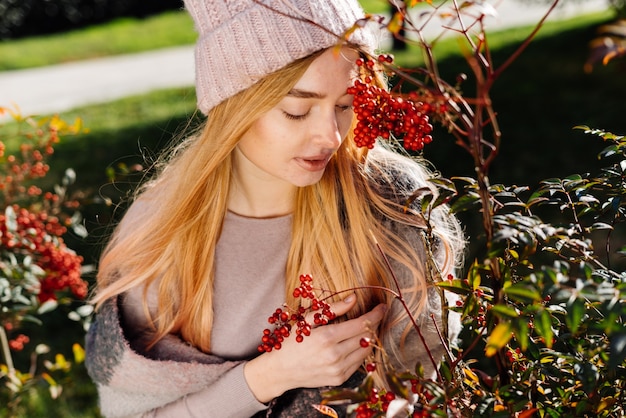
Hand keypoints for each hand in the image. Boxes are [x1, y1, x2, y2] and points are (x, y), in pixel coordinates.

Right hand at [244, 295, 386, 402]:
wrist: (280, 370)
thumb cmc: (292, 340)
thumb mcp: (308, 319)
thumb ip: (333, 308)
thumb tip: (354, 298)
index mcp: (327, 336)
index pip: (362, 323)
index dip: (376, 314)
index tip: (382, 307)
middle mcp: (335, 355)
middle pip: (367, 336)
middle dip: (375, 323)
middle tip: (375, 315)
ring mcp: (338, 369)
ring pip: (366, 350)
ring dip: (370, 338)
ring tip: (366, 328)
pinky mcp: (339, 378)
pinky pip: (359, 363)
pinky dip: (361, 351)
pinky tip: (355, 343)